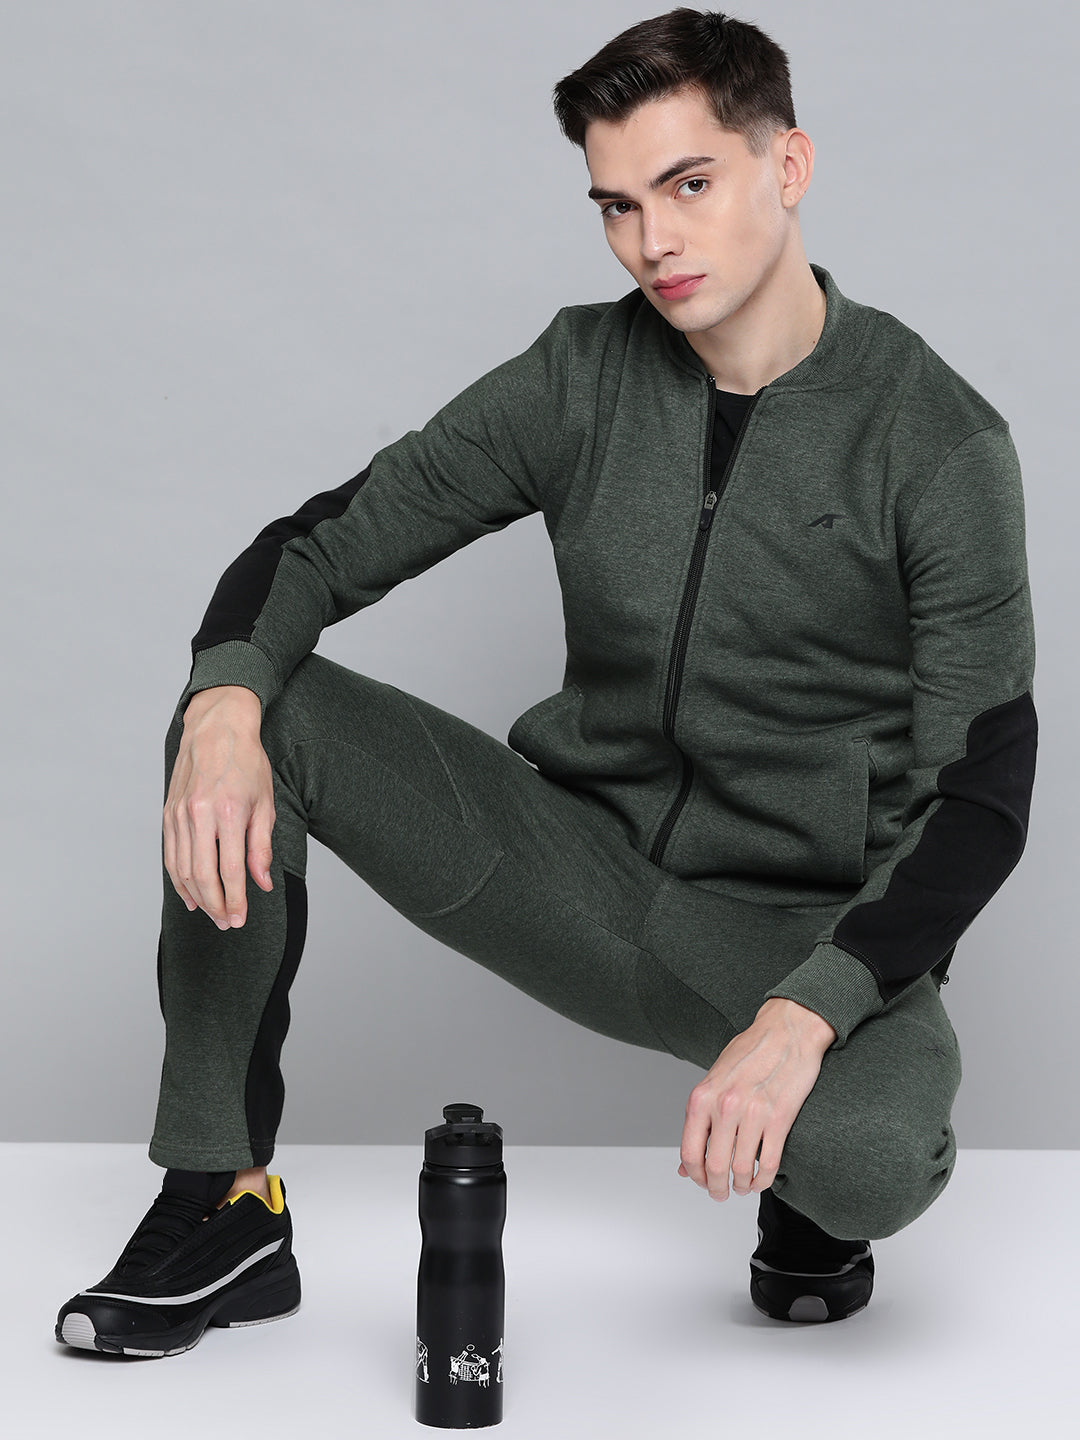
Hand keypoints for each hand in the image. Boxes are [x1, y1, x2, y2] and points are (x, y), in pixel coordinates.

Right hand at [162, 685, 274, 929]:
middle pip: (202, 876)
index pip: (229, 871)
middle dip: (215, 906)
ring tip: (212, 914)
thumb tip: (262, 883)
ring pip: (182, 870)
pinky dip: (178, 879)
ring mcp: (179, 814)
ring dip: (196, 898)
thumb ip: (261, 846)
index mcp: (228, 812)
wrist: (216, 727)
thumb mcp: (265, 802)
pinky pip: (170, 855)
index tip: (240, 919)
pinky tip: (190, 895)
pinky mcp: (168, 813)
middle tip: (228, 923)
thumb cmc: (246, 762)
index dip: (235, 901)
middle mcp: (199, 815)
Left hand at [677, 997, 835, 1200]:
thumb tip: (686, 1163)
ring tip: (742, 1187)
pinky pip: (769, 1163)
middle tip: (721, 1194)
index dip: (695, 1176)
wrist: (787, 1029)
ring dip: (741, 1187)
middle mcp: (725, 1106)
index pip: (690, 1152)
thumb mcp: (714, 1081)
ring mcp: (753, 1113)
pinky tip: (761, 1180)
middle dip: (717, 1188)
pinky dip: (764, 1180)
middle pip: (715, 1167)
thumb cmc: (750, 1052)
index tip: (701, 1182)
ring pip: (742, 1170)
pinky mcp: (780, 1118)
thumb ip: (700, 1120)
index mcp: (703, 1096)